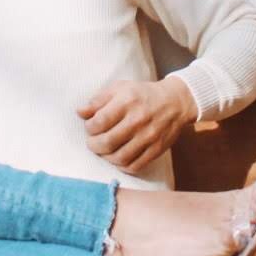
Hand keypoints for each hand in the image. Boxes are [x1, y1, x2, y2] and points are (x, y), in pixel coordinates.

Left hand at [79, 78, 197, 173]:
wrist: (176, 102)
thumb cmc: (142, 94)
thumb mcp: (120, 89)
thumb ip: (98, 100)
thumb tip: (79, 112)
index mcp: (127, 102)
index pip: (99, 122)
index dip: (89, 127)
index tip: (90, 126)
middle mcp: (138, 120)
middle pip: (107, 142)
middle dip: (94, 145)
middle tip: (93, 142)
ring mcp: (149, 137)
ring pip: (119, 158)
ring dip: (106, 157)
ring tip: (104, 151)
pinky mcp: (156, 149)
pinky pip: (135, 166)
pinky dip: (122, 166)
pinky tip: (119, 158)